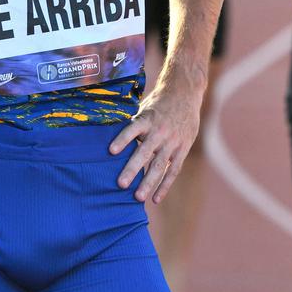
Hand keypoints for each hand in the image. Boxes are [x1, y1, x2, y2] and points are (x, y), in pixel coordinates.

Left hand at [108, 81, 201, 203]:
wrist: (185, 93)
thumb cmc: (158, 101)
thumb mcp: (144, 106)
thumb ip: (131, 121)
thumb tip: (106, 128)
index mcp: (147, 118)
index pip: (133, 129)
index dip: (122, 139)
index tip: (111, 151)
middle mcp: (159, 131)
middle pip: (144, 152)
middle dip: (132, 169)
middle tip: (120, 184)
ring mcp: (172, 142)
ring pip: (159, 165)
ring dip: (148, 182)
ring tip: (137, 197)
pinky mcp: (182, 149)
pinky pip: (173, 170)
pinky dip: (165, 185)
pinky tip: (155, 198)